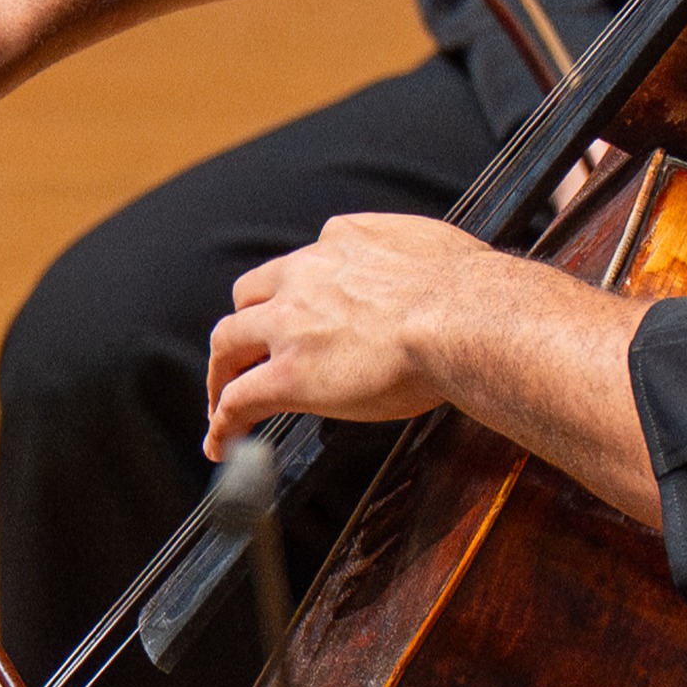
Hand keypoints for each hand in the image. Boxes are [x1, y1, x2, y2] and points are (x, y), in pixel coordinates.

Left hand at [199, 215, 539, 454]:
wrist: (462, 318)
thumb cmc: (467, 291)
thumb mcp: (433, 247)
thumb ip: (413, 253)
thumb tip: (429, 271)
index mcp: (341, 243)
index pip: (299, 264)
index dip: (293, 292)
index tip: (298, 312)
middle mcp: (304, 276)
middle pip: (249, 297)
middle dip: (245, 326)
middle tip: (246, 354)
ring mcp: (289, 326)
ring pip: (227, 343)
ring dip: (221, 371)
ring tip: (220, 399)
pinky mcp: (287, 376)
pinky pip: (237, 401)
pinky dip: (222, 423)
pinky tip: (219, 443)